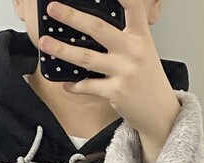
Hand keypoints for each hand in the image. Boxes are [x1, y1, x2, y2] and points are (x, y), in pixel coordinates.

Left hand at [38, 0, 180, 146]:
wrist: (158, 111)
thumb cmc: (147, 79)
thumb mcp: (144, 50)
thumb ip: (126, 35)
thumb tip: (96, 24)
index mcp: (140, 36)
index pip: (133, 7)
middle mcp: (133, 51)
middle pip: (98, 28)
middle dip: (72, 17)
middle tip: (54, 8)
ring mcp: (124, 72)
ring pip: (86, 57)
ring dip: (62, 49)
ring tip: (45, 43)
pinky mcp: (115, 92)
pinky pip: (88, 86)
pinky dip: (74, 85)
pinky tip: (65, 82)